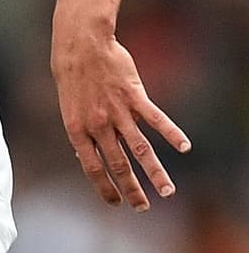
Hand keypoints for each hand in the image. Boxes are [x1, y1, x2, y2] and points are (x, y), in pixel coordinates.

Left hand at [52, 26, 190, 209]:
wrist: (81, 44)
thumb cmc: (73, 76)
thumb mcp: (69, 108)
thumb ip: (81, 132)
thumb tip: (83, 155)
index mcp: (78, 130)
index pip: (93, 169)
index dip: (105, 188)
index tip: (116, 203)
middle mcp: (98, 125)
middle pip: (119, 165)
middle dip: (133, 190)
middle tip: (144, 208)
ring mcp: (117, 111)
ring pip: (140, 149)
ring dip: (155, 172)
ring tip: (167, 191)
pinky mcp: (135, 96)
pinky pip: (156, 119)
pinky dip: (171, 133)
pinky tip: (183, 147)